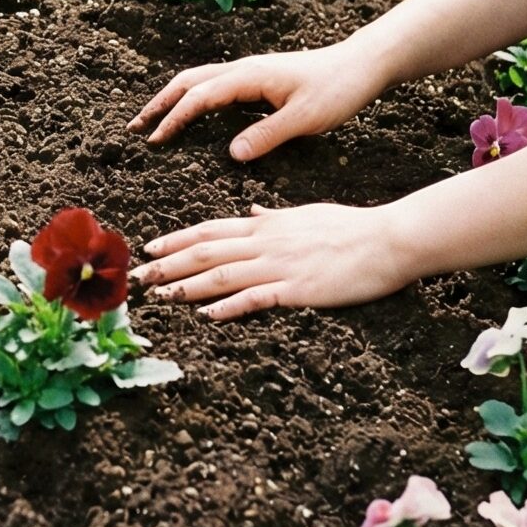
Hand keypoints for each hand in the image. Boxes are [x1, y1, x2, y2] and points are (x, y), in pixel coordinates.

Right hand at [129, 42, 384, 160]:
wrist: (361, 64)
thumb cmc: (338, 89)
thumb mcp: (305, 119)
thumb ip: (267, 136)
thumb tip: (231, 155)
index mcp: (249, 76)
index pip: (199, 97)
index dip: (174, 118)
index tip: (154, 140)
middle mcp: (243, 69)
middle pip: (188, 81)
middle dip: (159, 103)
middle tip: (135, 127)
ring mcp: (249, 72)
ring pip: (199, 81)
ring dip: (172, 99)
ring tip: (153, 121)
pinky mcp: (257, 79)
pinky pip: (215, 86)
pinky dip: (193, 99)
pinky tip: (192, 115)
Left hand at [134, 203, 418, 319]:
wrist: (388, 239)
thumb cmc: (351, 228)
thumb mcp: (305, 214)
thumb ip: (274, 216)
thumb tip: (251, 211)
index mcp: (266, 224)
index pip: (210, 229)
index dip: (177, 239)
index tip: (150, 247)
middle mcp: (266, 241)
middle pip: (206, 251)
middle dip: (168, 264)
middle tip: (138, 277)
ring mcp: (281, 265)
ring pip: (223, 274)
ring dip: (188, 286)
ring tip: (161, 296)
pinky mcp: (299, 288)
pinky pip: (257, 297)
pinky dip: (230, 305)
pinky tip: (208, 315)